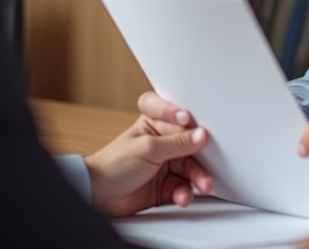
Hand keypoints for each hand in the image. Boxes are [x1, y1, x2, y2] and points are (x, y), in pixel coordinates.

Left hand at [84, 92, 213, 216]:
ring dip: (198, 177)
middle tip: (209, 162)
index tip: (190, 121)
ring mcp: (166, 164)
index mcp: (154, 124)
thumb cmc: (113, 164)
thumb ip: (177, 142)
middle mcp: (163, 142)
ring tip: (202, 184)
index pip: (174, 113)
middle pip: (190, 144)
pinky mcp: (167, 185)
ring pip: (191, 167)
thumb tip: (201, 135)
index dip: (181, 114)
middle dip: (200, 155)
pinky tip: (182, 196)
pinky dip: (186, 192)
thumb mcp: (148, 148)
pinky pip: (185, 187)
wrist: (99, 196)